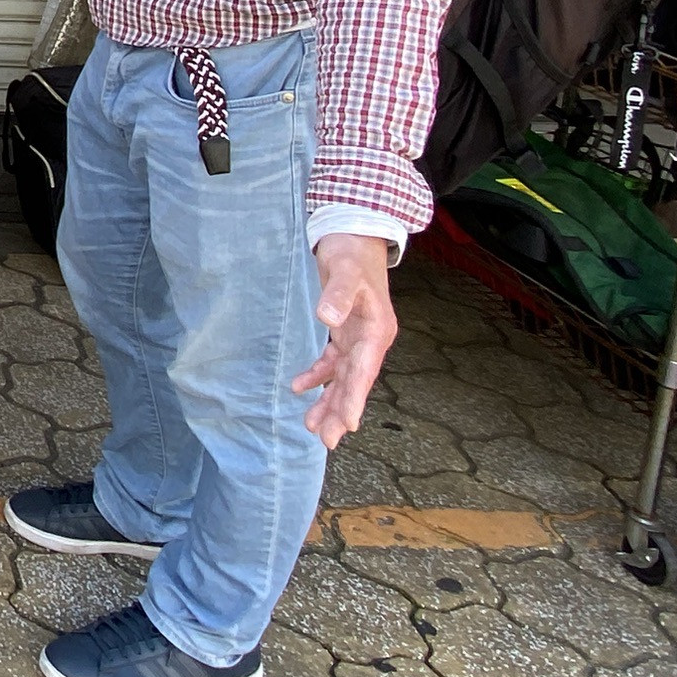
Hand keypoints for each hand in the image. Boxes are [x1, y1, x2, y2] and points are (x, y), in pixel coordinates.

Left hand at [291, 232, 398, 448]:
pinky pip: (332, 361)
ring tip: (311, 426)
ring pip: (343, 377)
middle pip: (355, 382)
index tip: (347, 425)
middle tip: (325, 440)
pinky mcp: (344, 331)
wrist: (354, 235)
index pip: (364, 371)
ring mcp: (358, 337)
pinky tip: (300, 387)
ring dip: (329, 400)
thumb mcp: (346, 271)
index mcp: (376, 331)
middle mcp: (370, 339)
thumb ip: (338, 294)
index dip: (354, 398)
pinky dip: (318, 375)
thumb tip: (327, 318)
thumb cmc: (352, 253)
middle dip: (340, 411)